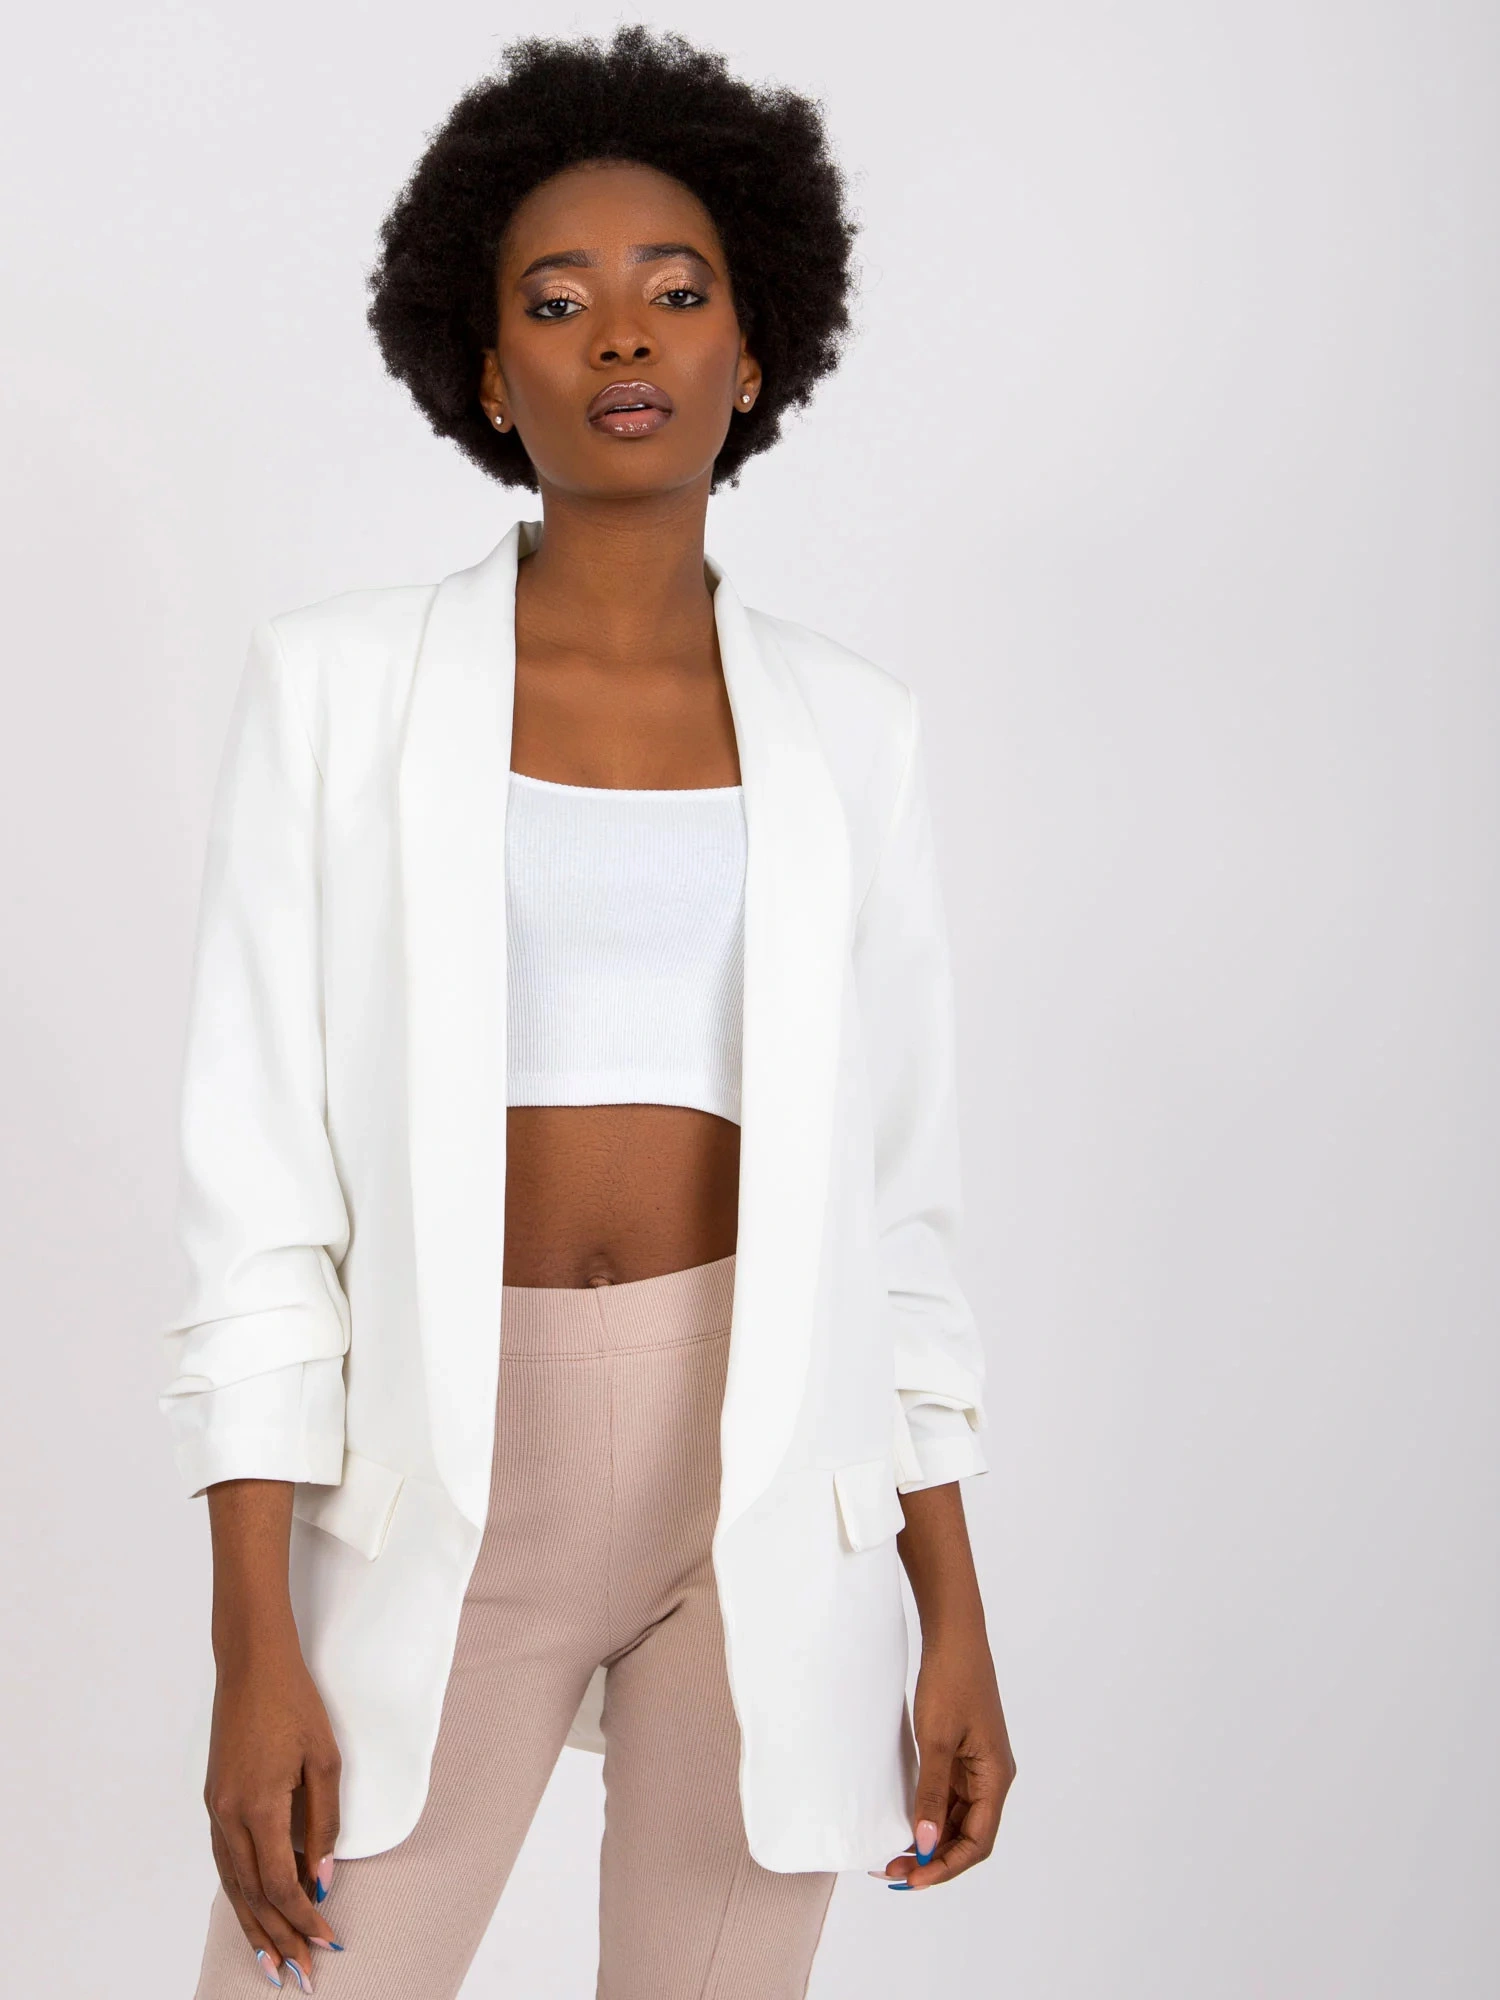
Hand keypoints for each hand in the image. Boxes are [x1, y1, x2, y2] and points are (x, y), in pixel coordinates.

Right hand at [205, 1636, 343, 1984]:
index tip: (327, 1940)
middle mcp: (228, 1816)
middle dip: (279, 1937)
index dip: (304, 1916)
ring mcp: (216, 1810)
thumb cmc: (294, 1703)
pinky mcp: (214, 1802)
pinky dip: (240, 1894)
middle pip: (253, 1894)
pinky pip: (225, 1862)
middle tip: (300, 1975)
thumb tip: (322, 1876)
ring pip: (233, 1884)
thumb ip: (324, 1822)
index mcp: (259, 1806)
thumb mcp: (324, 1759)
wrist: (251, 1664)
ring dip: (255, 1925)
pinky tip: (252, 1913)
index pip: (281, 1881)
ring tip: (273, 1963)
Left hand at [875, 1624, 1015, 1889]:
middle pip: (968, 1837)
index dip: (946, 1866)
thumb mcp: (936, 1742)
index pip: (977, 1842)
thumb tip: (926, 1845)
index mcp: (996, 1778)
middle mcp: (992, 1778)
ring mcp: (978, 1768)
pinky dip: (930, 1816)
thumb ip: (932, 1795)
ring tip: (894, 1854)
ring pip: (958, 1820)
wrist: (953, 1637)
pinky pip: (950, 1798)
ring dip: (931, 1841)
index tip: (912, 1878)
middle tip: (893, 1871)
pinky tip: (906, 1824)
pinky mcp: (963, 1756)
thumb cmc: (951, 1682)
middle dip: (935, 1860)